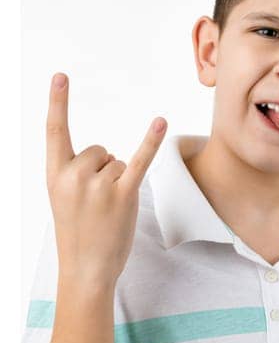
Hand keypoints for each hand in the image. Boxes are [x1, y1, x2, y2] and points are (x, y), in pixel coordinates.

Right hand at [45, 73, 165, 292]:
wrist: (85, 267)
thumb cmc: (77, 230)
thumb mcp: (63, 197)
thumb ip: (77, 171)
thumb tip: (109, 156)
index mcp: (53, 174)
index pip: (55, 131)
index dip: (58, 101)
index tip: (60, 75)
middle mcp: (73, 176)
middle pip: (100, 150)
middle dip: (103, 171)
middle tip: (94, 202)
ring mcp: (98, 185)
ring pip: (119, 161)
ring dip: (118, 181)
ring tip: (106, 209)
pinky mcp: (124, 194)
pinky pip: (140, 160)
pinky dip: (152, 141)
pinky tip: (161, 122)